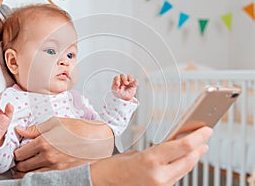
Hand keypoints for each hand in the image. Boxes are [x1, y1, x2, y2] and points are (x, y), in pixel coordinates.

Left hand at [13, 117, 113, 177]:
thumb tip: (19, 130)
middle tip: (21, 160)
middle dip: (19, 163)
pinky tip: (39, 171)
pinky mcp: (63, 174)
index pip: (19, 154)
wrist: (97, 140)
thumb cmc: (79, 129)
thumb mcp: (56, 122)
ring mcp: (56, 168)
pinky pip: (43, 179)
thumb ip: (35, 129)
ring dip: (25, 172)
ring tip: (27, 167)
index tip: (18, 151)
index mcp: (44, 142)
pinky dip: (37, 177)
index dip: (16, 153)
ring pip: (31, 176)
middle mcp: (48, 157)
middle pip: (23, 167)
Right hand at [90, 126, 212, 185]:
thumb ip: (158, 151)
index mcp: (150, 161)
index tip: (206, 129)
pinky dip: (182, 166)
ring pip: (185, 169)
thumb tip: (176, 144)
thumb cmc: (114, 168)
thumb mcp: (136, 153)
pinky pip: (177, 176)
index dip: (198, 136)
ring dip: (193, 157)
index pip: (184, 146)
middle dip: (199, 146)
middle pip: (189, 159)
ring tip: (198, 147)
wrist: (103, 183)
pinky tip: (184, 158)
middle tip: (205, 136)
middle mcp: (159, 176)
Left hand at [112, 74, 138, 100]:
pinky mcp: (133, 83)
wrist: (125, 99)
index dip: (117, 79)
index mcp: (117, 81)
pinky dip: (136, 82)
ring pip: (130, 76)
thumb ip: (115, 88)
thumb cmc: (120, 94)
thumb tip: (117, 84)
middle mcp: (123, 80)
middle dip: (124, 78)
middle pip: (123, 75)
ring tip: (129, 83)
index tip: (118, 83)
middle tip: (126, 83)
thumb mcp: (116, 92)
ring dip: (130, 79)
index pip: (117, 77)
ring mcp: (128, 81)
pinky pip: (136, 80)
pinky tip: (134, 85)